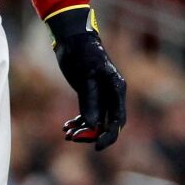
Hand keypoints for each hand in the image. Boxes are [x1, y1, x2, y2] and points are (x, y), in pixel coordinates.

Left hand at [46, 6, 126, 150]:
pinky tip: (66, 127)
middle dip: (92, 135)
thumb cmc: (81, 53)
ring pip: (96, 121)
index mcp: (116, 88)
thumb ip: (90, 100)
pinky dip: (78, 123)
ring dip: (83, 130)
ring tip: (67, 134)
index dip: (109, 136)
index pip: (118, 119)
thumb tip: (92, 125)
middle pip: (107, 123)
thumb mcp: (85, 76)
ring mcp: (102, 94)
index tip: (96, 147)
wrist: (73, 38)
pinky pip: (88, 114)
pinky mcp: (90, 94)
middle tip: (72, 138)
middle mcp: (112, 93)